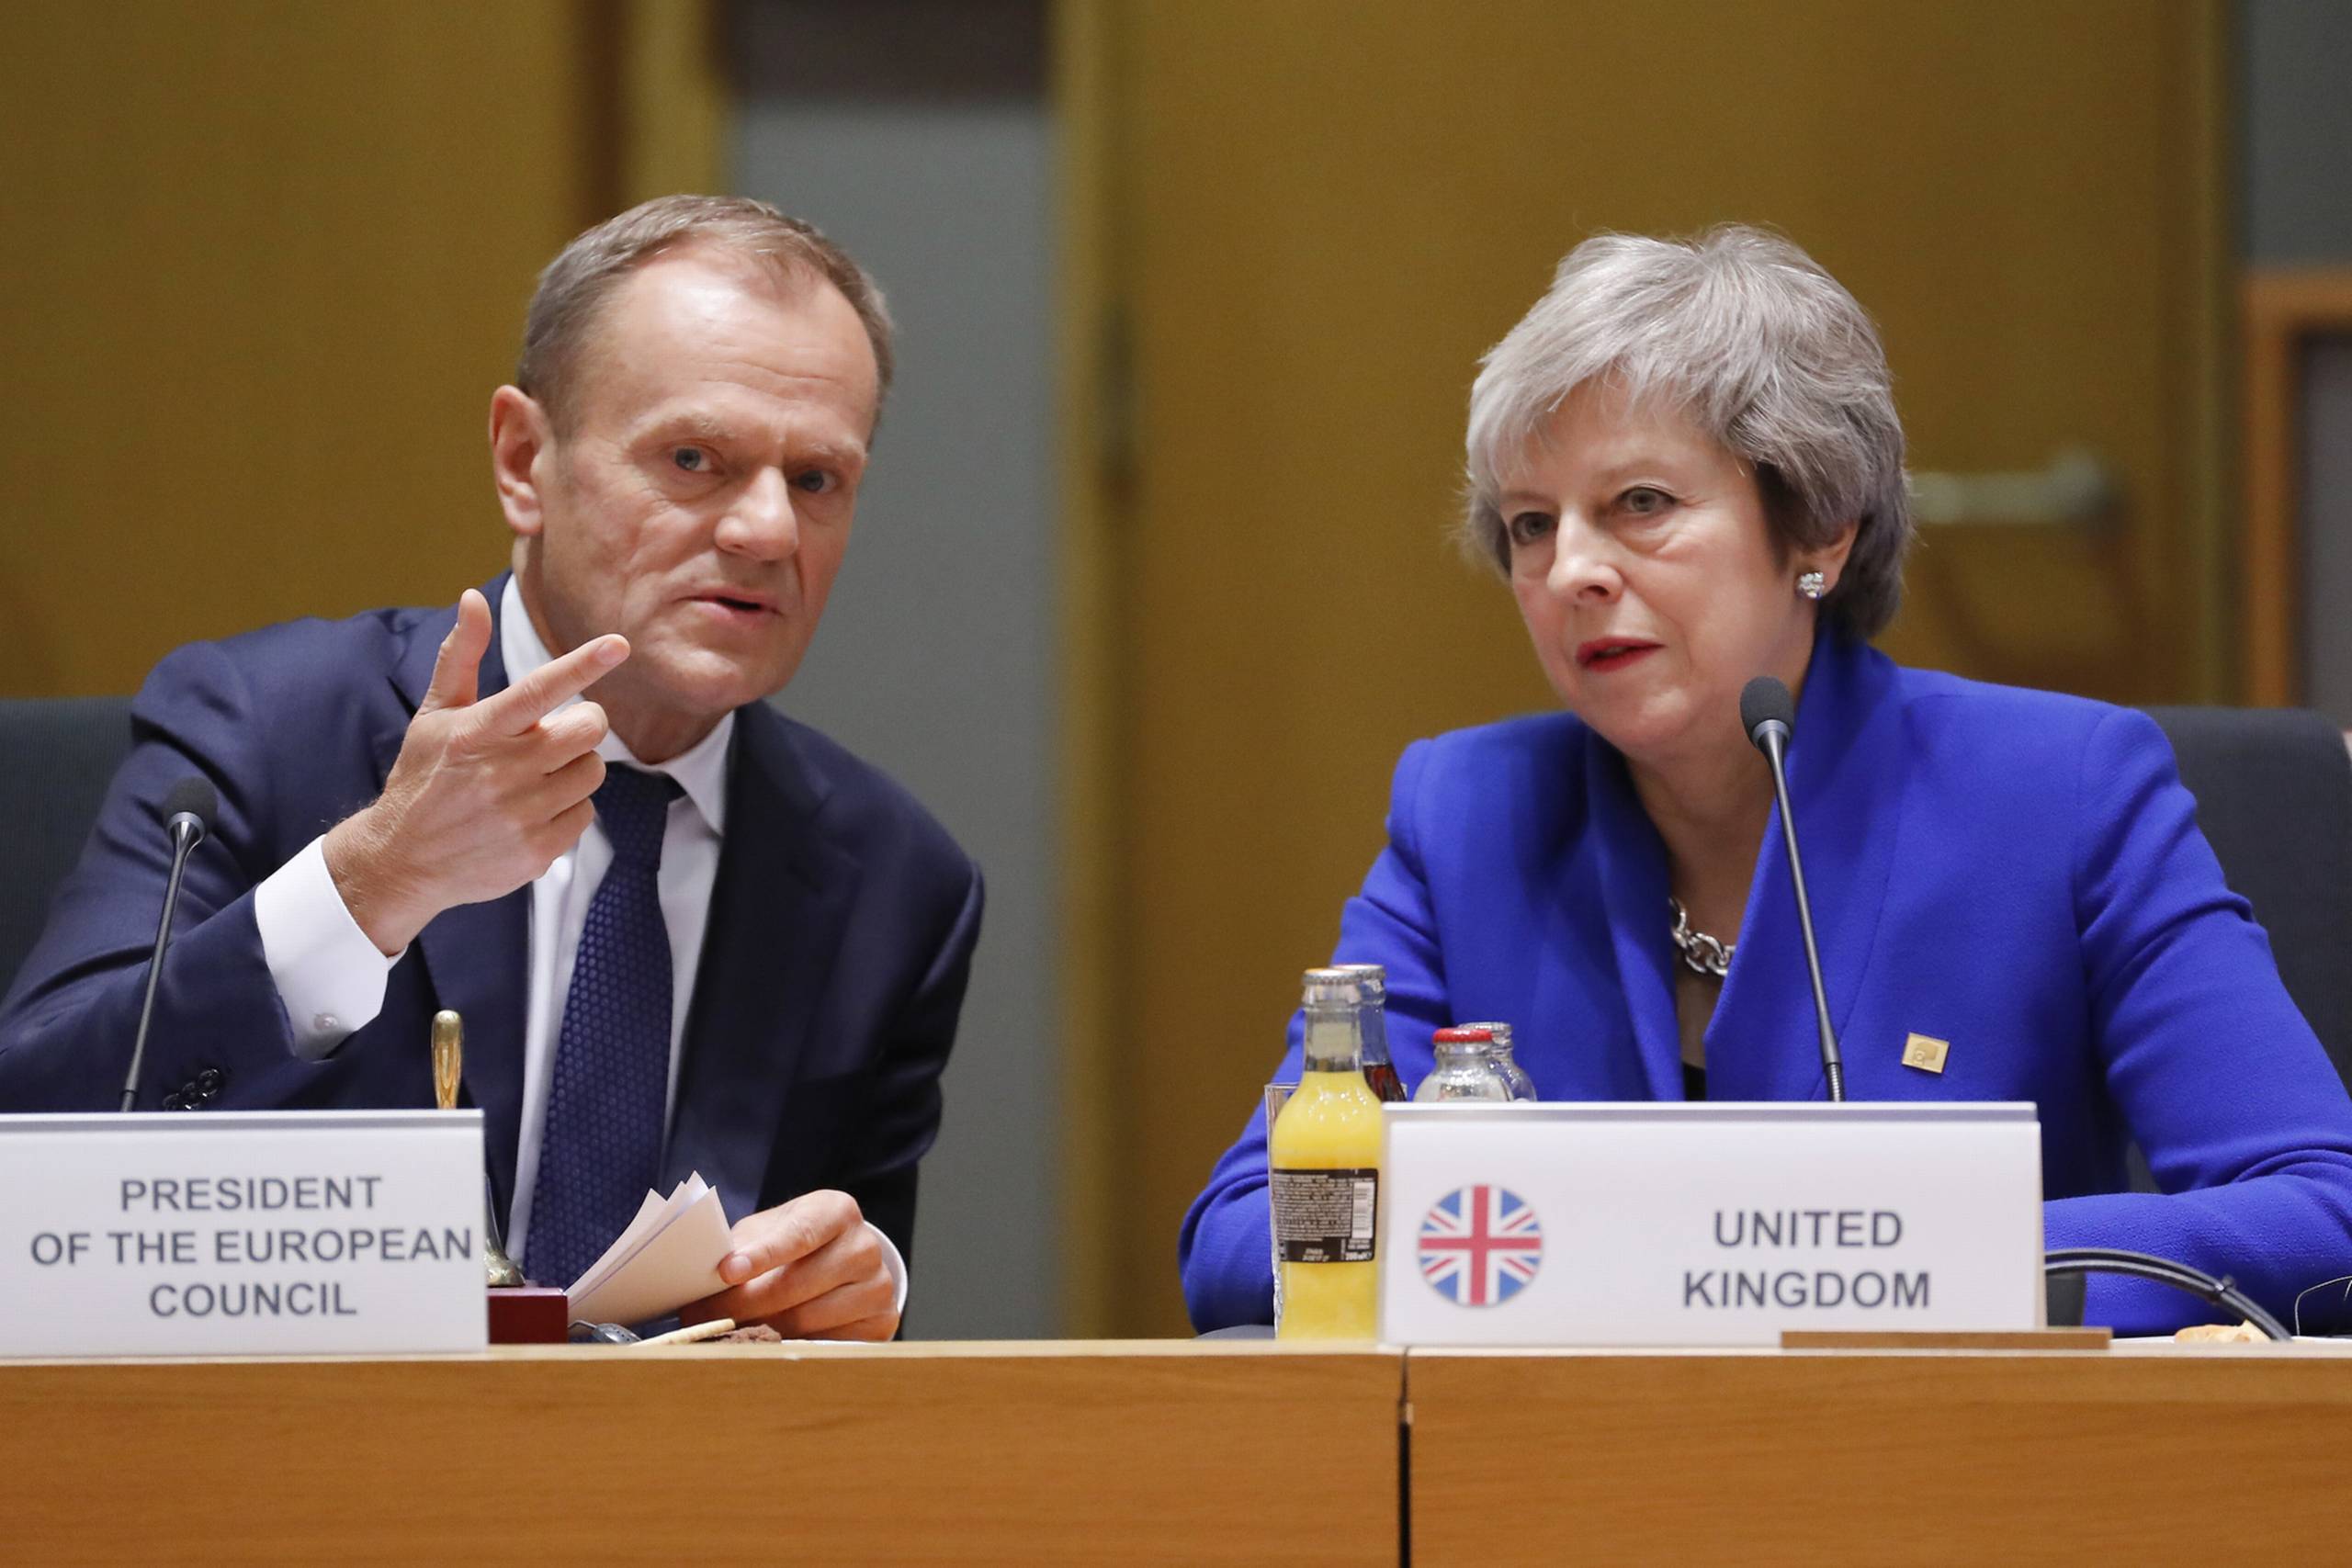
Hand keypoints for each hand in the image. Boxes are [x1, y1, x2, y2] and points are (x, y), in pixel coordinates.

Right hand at [324, 588, 628, 952]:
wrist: (401, 860)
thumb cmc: (423, 778)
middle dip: (581, 724)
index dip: (582, 664)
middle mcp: (502, 771)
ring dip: (573, 768)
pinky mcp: (537, 850)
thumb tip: (472, 598)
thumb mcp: (434, 715)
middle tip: (555, 734)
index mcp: (478, 731)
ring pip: (592, 771)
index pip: (538, 689)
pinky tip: (532, 813)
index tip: (618, 644)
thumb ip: (461, 656)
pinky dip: (567, 809)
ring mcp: (521, 814)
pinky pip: (585, 813)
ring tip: (535, 777)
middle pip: (587, 730)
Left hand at [680, 1190, 898, 1339]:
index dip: (762, 1254)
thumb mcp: (769, 1230)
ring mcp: (878, 1286)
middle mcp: (864, 1247)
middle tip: (701, 1316)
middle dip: (742, 1304)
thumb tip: (704, 1275)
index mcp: (836, 1212)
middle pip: (796, 1285)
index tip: (726, 1272)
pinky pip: (825, 1346)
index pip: (798, 1233)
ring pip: (807, 1321)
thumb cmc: (794, 1243)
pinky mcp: (881, 1322)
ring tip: (727, 1331)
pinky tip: (767, 1343)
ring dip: (760, 1330)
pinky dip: (790, 1347)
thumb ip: (742, 1246)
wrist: (843, 1261)